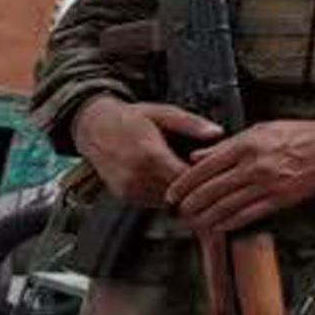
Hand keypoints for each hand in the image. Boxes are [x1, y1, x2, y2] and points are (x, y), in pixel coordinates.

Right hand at [71, 95, 223, 205]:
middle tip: (213, 180)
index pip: (185, 179)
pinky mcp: (123, 196)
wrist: (93, 127)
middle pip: (179, 193)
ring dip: (181, 193)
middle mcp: (137, 176)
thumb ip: (192, 124)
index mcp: (150, 155)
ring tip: (193, 179)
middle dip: (196, 188)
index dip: (204, 180)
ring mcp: (128, 188)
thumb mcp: (164, 113)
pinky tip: (173, 181)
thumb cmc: (131, 118)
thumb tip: (218, 133)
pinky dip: (166, 195)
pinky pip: (153, 202)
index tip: (221, 176)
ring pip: (167, 201)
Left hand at [166, 119, 314, 232]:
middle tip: (179, 211)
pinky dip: (231, 222)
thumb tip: (198, 156)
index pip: (206, 167)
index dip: (185, 182)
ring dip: (207, 216)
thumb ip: (227, 144)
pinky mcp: (282, 198)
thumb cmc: (298, 134)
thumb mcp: (260, 129)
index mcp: (247, 145)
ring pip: (228, 205)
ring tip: (194, 222)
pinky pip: (250, 214)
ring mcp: (269, 184)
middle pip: (212, 189)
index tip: (173, 192)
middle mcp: (255, 165)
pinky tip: (220, 226)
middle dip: (191, 203)